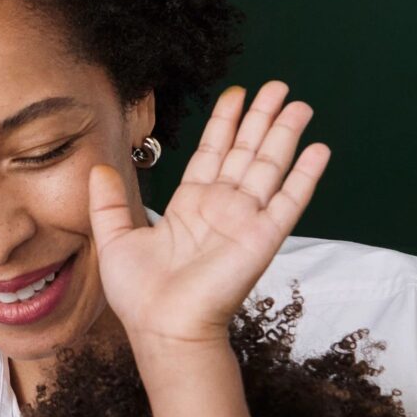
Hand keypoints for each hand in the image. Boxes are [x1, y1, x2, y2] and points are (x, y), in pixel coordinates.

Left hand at [93, 84, 329, 353]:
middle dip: (261, 118)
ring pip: (269, 167)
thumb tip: (98, 168)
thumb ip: (108, 203)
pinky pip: (289, 202)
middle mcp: (222, 208)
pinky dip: (304, 176)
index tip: (236, 94)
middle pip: (246, 152)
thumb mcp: (114, 240)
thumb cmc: (139, 296)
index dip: (225, 123)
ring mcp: (245, 221)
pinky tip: (318, 149)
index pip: (212, 153)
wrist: (161, 329)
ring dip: (285, 135)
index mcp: (191, 206)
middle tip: (277, 86)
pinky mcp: (263, 238)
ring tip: (299, 104)